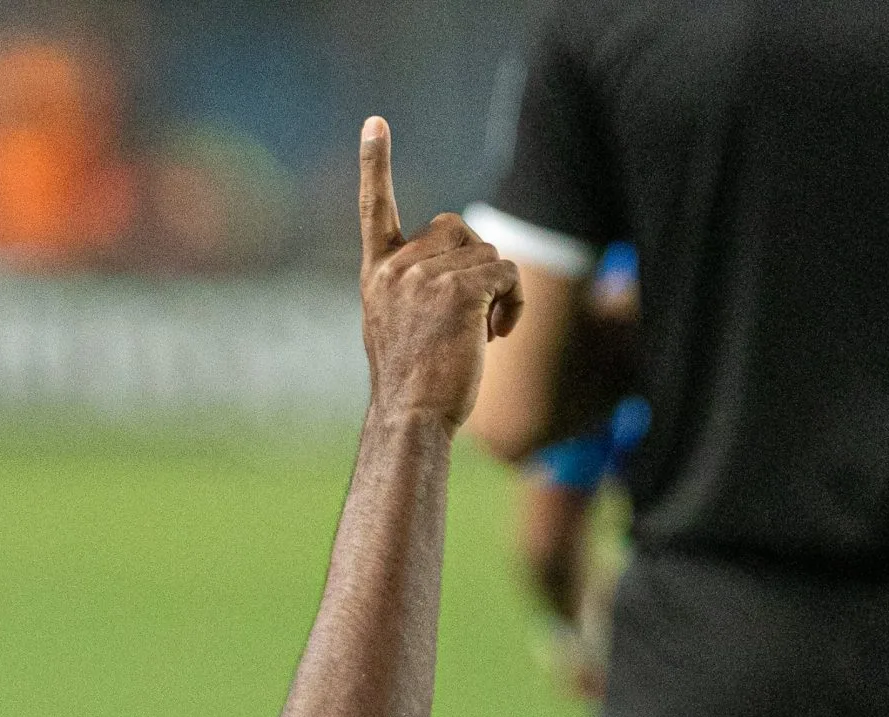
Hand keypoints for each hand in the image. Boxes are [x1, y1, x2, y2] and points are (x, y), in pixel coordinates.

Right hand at [358, 118, 521, 429]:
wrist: (410, 420)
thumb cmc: (413, 386)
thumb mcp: (400, 327)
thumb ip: (420, 287)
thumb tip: (478, 267)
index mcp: (377, 274)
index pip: (375, 210)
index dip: (376, 165)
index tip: (376, 124)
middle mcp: (396, 268)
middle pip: (456, 228)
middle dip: (474, 263)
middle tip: (471, 314)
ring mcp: (424, 277)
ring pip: (486, 251)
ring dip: (498, 288)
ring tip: (484, 333)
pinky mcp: (458, 291)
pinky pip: (506, 272)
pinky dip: (513, 302)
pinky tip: (497, 335)